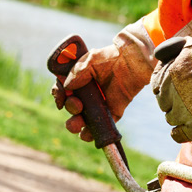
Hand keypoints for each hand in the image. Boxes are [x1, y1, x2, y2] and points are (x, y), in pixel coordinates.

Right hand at [52, 22, 154, 140]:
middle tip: (78, 105)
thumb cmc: (111, 57)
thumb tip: (67, 86)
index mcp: (78, 80)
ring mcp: (98, 104)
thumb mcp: (91, 60)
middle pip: (70, 107)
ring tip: (78, 123)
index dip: (59, 96)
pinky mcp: (111, 113)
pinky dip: (90, 134)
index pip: (63, 91)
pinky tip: (86, 134)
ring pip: (81, 120)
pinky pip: (99, 126)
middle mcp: (86, 93)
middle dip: (70, 108)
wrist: (133, 61)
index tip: (61, 98)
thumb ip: (78, 72)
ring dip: (75, 124)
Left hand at [150, 23, 191, 142]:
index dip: (166, 89)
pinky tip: (180, 131)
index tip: (175, 90)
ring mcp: (183, 110)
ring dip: (179, 115)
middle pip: (164, 104)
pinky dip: (179, 134)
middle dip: (173, 101)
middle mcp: (171, 94)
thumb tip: (158, 56)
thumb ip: (168, 50)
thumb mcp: (185, 44)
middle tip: (189, 98)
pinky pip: (180, 135)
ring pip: (171, 119)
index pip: (156, 88)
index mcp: (166, 76)